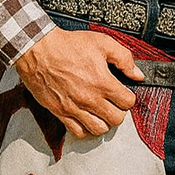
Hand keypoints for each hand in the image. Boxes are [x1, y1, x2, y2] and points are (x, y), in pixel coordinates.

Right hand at [14, 27, 143, 138]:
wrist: (38, 49)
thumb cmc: (67, 45)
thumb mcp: (101, 42)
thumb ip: (124, 58)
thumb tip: (137, 74)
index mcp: (102, 82)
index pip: (127, 102)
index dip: (128, 97)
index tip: (123, 93)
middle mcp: (90, 98)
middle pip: (116, 119)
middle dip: (119, 111)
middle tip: (114, 103)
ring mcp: (74, 107)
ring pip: (99, 129)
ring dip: (104, 122)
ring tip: (101, 112)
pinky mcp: (60, 112)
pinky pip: (77, 132)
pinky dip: (85, 129)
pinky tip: (86, 119)